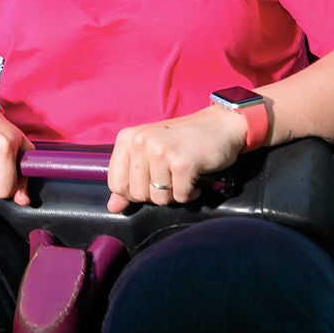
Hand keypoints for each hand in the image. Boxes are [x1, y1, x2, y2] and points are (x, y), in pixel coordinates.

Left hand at [104, 108, 247, 212]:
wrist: (220, 125)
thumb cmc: (184, 140)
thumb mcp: (151, 154)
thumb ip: (130, 180)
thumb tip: (113, 207)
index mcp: (127, 138)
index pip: (115, 184)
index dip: (134, 192)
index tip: (150, 181)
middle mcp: (141, 142)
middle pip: (138, 195)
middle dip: (157, 193)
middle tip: (171, 176)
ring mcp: (161, 151)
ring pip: (159, 199)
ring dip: (175, 193)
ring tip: (183, 175)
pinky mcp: (183, 163)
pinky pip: (181, 197)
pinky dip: (191, 193)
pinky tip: (195, 176)